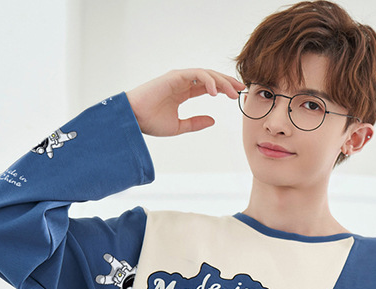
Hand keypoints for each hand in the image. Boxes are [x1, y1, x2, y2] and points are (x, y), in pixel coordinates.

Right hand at [126, 69, 244, 136]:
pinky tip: (216, 92)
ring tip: (232, 92)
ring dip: (221, 82)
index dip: (223, 88)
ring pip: (206, 74)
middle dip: (227, 82)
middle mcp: (182, 82)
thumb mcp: (179, 126)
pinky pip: (196, 74)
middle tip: (241, 89)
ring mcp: (179, 78)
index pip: (208, 86)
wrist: (133, 119)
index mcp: (183, 92)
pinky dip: (208, 81)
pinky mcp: (175, 76)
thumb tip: (213, 120)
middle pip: (210, 78)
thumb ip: (196, 123)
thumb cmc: (150, 122)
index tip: (236, 95)